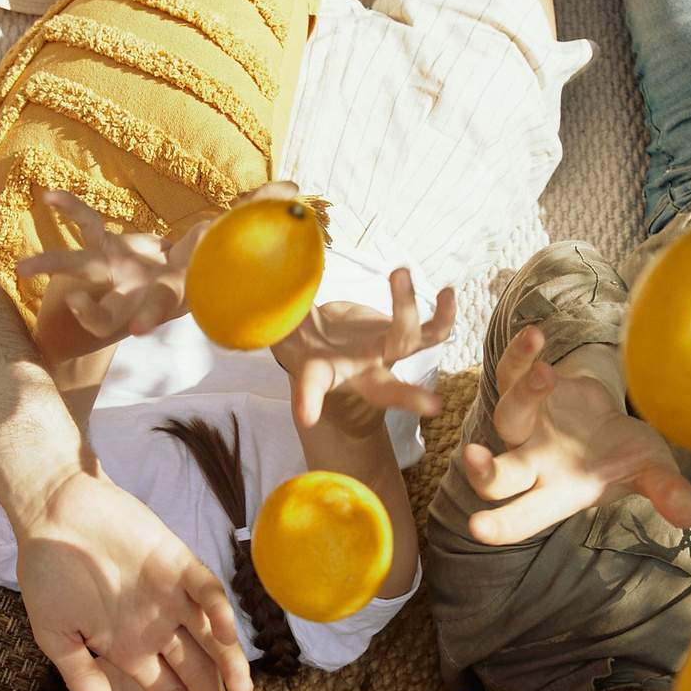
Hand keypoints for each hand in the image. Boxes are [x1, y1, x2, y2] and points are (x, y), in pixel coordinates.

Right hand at [12, 467, 253, 690]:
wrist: (52, 511)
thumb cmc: (48, 572)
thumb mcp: (55, 634)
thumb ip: (80, 676)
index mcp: (129, 648)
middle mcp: (156, 626)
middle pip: (195, 671)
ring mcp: (169, 595)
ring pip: (209, 635)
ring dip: (227, 662)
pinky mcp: (176, 562)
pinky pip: (206, 590)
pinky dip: (218, 610)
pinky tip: (227, 634)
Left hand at [15, 191, 194, 347]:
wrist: (185, 273)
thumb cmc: (200, 274)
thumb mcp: (210, 265)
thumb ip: (208, 248)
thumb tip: (215, 229)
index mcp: (162, 298)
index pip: (154, 310)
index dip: (148, 318)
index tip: (139, 330)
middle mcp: (131, 291)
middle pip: (106, 309)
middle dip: (88, 312)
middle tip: (69, 302)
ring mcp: (115, 268)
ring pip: (81, 267)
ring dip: (52, 266)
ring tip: (21, 269)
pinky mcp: (108, 245)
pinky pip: (88, 224)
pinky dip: (70, 208)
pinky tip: (47, 195)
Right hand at [271, 267, 454, 432]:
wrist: (320, 341)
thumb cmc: (294, 338)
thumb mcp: (275, 330)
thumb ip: (267, 318)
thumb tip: (241, 298)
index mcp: (322, 373)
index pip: (311, 385)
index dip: (308, 399)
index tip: (305, 417)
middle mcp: (359, 373)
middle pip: (384, 389)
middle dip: (407, 398)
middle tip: (432, 406)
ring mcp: (385, 355)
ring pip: (408, 341)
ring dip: (409, 310)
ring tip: (399, 273)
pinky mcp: (402, 335)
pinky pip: (431, 329)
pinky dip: (444, 314)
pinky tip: (449, 292)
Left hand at [458, 327, 690, 543]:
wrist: (610, 420)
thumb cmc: (625, 456)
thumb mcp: (651, 470)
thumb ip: (665, 490)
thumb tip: (690, 515)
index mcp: (557, 493)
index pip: (523, 518)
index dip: (501, 526)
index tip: (478, 530)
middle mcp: (531, 462)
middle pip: (497, 476)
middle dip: (484, 472)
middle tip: (473, 456)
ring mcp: (525, 425)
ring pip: (507, 414)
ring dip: (524, 395)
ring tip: (548, 374)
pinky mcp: (526, 387)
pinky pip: (510, 371)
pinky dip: (519, 354)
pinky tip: (534, 334)